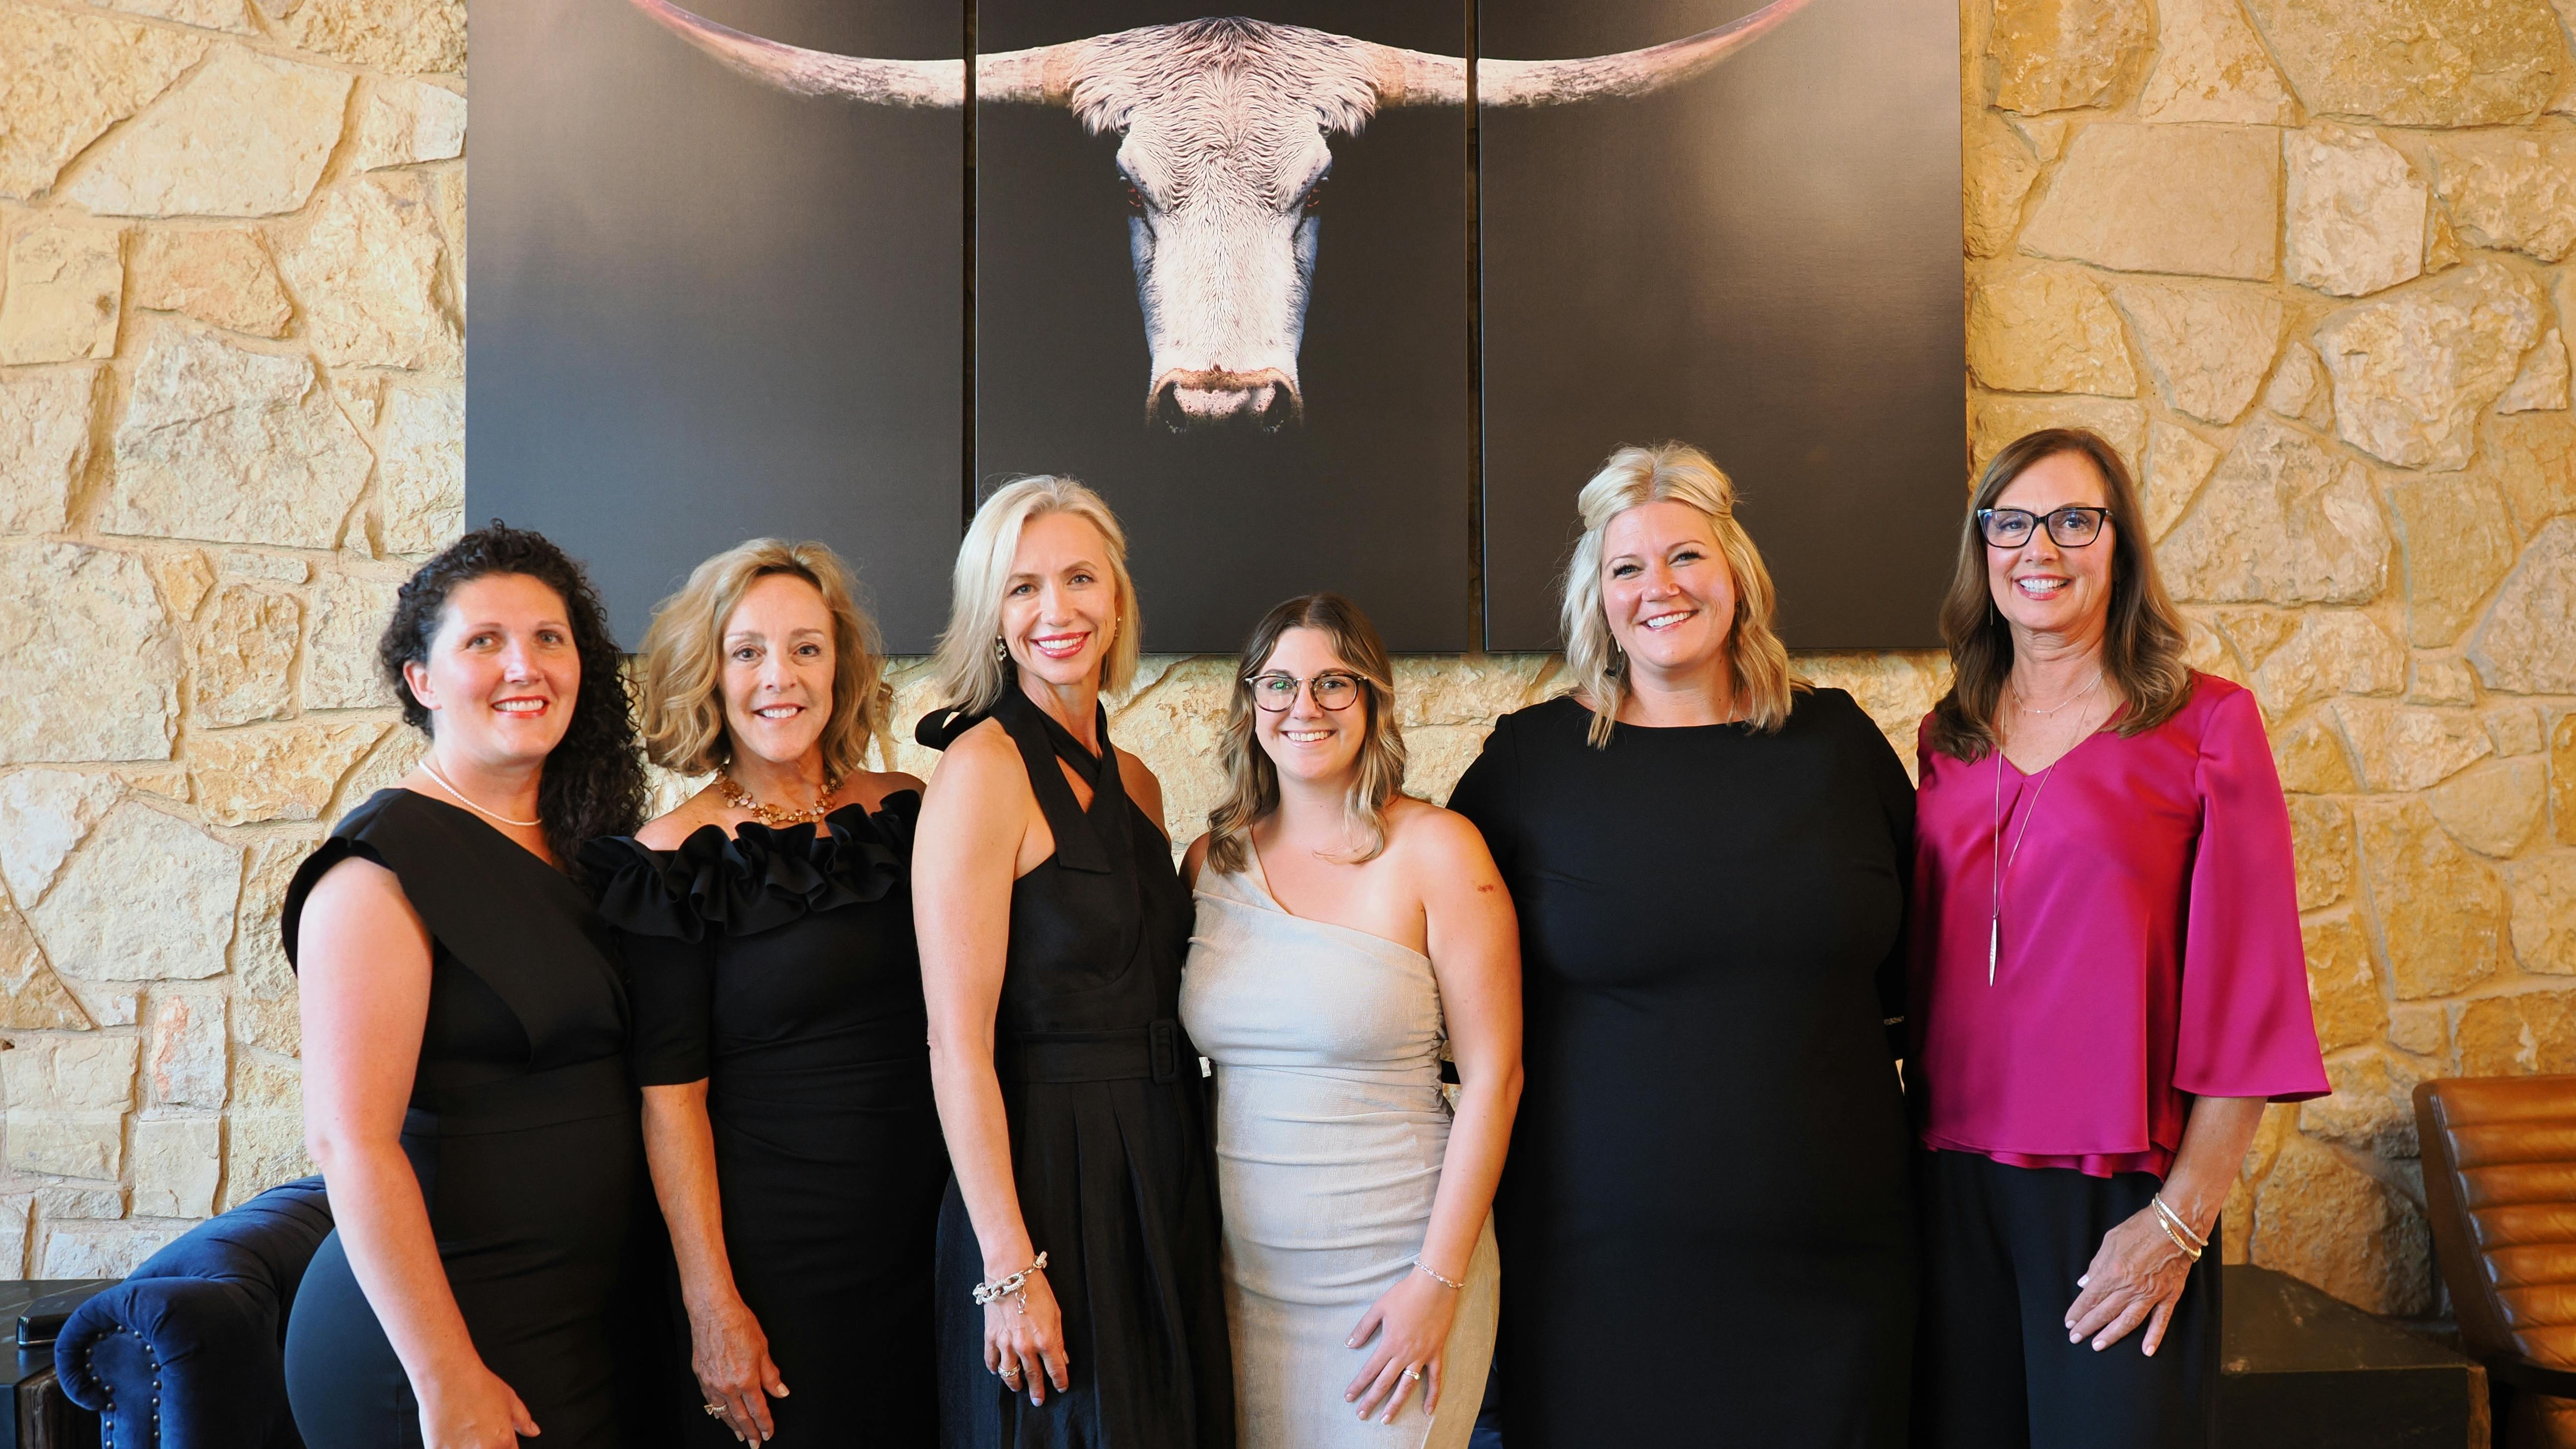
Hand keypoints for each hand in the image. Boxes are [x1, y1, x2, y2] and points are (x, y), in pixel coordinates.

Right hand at [419, 1361, 538, 1447]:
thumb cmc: (477, 1385)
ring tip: (464, 1431)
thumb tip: (533, 1431)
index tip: (496, 1439)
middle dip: (486, 1446)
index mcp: (503, 1440)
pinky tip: (449, 1435)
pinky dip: (449, 1447)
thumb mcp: (510, 1399)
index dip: (504, 1447)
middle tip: (478, 1432)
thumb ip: (523, 1420)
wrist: (448, 1376)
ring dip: (467, 1446)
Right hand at [688, 1294, 788, 1440]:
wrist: (713, 1311)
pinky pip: (710, 1401)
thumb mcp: (763, 1349)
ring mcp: (712, 1383)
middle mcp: (728, 1385)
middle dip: (749, 1431)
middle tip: (755, 1443)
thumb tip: (781, 1392)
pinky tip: (721, 1415)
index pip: (758, 1409)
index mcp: (746, 1379)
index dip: (765, 1424)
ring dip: (733, 1426)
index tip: (768, 1433)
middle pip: (740, 1416)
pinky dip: (718, 1411)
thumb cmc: (739, 1325)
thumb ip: (771, 1375)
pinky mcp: (701, 1377)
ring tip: (740, 1435)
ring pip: (724, 1412)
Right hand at [986, 1269, 1070, 1406]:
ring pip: (1010, 1374)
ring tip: (1019, 1388)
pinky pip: (991, 1360)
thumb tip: (1062, 1358)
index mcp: (1045, 1340)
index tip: (1061, 1387)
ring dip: (1015, 1384)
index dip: (1060, 1381)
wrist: (1011, 1274)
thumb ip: (1058, 1339)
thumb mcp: (1056, 1314)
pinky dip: (995, 1368)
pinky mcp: (991, 1337)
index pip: (1055, 1369)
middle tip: (1038, 1400)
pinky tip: (998, 1371)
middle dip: (1037, 1391)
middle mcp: (1026, 1347)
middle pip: (1033, 1376)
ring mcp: (1006, 1344)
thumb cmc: (1037, 1290)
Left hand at [1343, 1268, 1458, 1423]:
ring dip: (1396, 1404)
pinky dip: (1433, 1395)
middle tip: (1361, 1415)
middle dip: (1371, 1400)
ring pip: (1407, 1386)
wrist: (1434, 1285)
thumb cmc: (1405, 1294)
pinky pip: (1435, 1378)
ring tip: (1386, 1418)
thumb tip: (1349, 1345)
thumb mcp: (1379, 1308)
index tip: (1349, 1397)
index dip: (1358, 1385)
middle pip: (1385, 1383)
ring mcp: (1422, 1356)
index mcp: (1389, 1344)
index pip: (1369, 1370)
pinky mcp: (1436, 1353)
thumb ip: (1363, 1328)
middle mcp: (1404, 1354)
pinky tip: (1428, 1410)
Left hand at [2066, 1205, 2196, 1354]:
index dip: (2078, 1311)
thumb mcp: (2110, 1240)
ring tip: (2098, 1345)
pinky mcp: (2170, 1295)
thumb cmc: (2141, 1228)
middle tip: (2076, 1338)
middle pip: (2105, 1312)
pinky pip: (2161, 1320)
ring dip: (2112, 1335)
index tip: (2069, 1322)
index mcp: (2113, 1272)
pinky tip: (2147, 1350)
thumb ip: (2097, 1264)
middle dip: (2088, 1326)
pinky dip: (2154, 1337)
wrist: (2176, 1225)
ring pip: (2128, 1321)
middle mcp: (2130, 1287)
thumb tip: (2085, 1283)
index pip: (2090, 1298)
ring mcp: (2151, 1294)